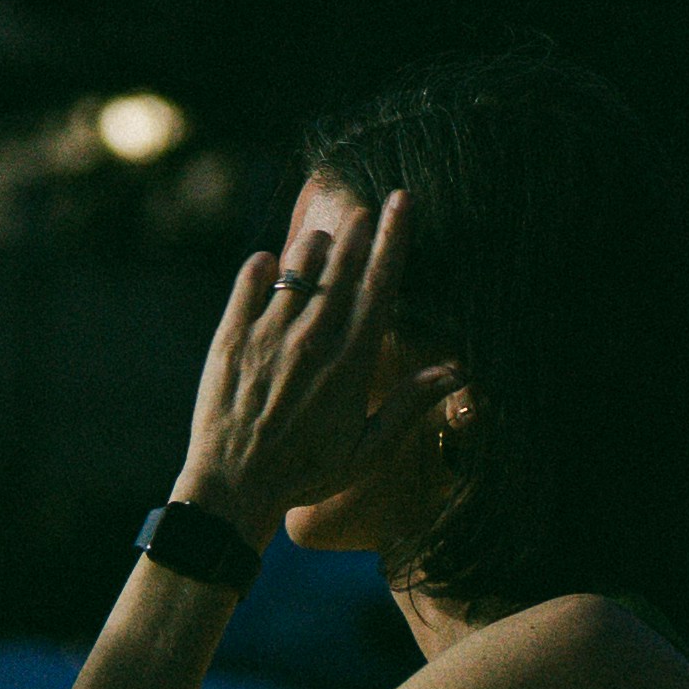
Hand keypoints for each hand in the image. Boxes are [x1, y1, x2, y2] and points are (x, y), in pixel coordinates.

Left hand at [179, 189, 443, 529]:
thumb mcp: (367, 450)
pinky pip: (250, 280)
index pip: (380, 285)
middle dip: (358, 229)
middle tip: (363, 210)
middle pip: (342, 263)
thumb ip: (409, 405)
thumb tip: (457, 371)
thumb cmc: (305, 474)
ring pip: (298, 263)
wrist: (232, 487)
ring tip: (321, 241)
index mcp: (351, 362)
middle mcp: (313, 339)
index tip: (402, 201)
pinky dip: (263, 265)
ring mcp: (268, 334)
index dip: (395, 238)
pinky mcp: (230, 336)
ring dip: (313, 244)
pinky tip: (270, 264)